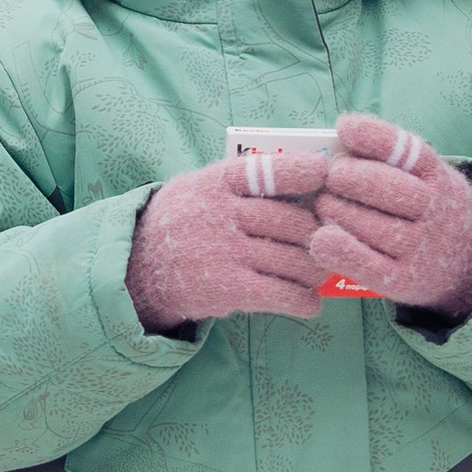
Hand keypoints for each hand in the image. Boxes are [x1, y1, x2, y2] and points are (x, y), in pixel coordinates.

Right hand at [127, 154, 326, 328]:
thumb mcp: (200, 186)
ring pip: (294, 260)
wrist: (138, 268)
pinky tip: (309, 302)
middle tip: (333, 241)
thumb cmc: (184, 221)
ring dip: (317, 270)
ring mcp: (223, 253)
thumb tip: (310, 170)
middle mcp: (220, 215)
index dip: (302, 170)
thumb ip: (244, 179)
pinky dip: (303, 300)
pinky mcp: (226, 289)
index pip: (267, 170)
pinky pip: (280, 294)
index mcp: (216, 183)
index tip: (325, 173)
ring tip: (320, 273)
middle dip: (321, 234)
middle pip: (293, 221)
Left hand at [308, 112, 471, 321]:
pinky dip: (343, 253)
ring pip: (376, 227)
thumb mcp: (425, 174)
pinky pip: (371, 267)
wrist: (471, 258)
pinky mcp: (405, 280)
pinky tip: (321, 240)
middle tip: (329, 176)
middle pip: (391, 189)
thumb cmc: (428, 206)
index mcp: (438, 176)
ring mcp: (422, 248)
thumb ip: (390, 158)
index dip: (375, 137)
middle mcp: (435, 211)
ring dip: (339, 212)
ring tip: (322, 204)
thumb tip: (340, 139)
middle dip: (351, 177)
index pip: (410, 151)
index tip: (345, 129)